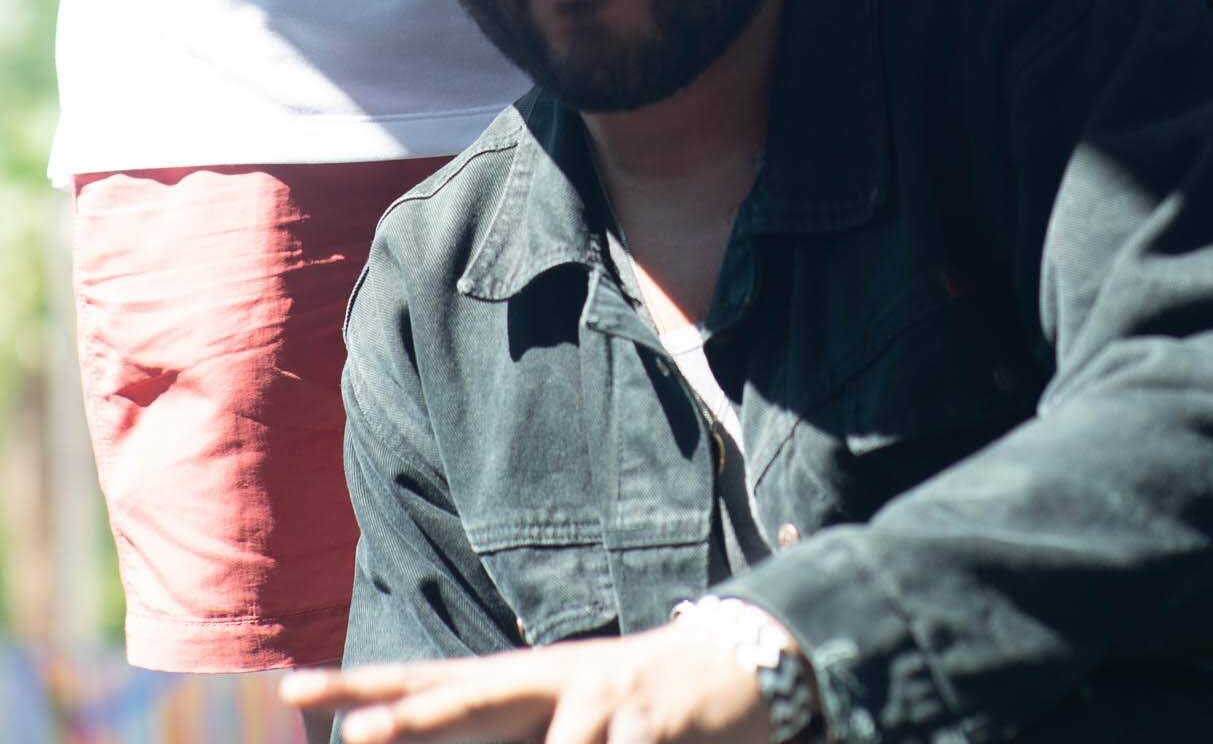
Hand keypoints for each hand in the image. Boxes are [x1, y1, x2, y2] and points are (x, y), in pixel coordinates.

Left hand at [283, 626, 774, 743]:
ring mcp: (599, 698)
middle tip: (354, 735)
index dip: (359, 686)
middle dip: (409, 720)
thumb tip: (401, 736)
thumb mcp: (555, 723)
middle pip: (469, 699)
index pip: (425, 681)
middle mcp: (549, 681)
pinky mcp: (650, 723)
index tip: (290, 691)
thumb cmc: (624, 713)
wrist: (731, 667)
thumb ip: (496, 734)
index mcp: (517, 684)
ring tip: (586, 742)